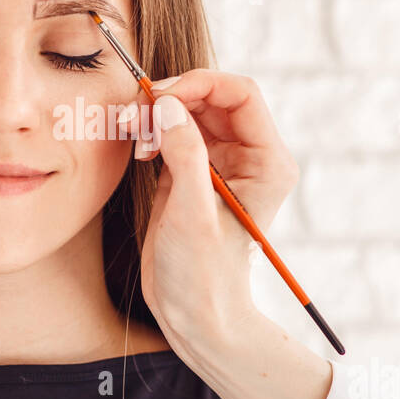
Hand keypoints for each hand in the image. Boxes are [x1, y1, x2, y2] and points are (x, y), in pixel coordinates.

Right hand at [115, 68, 300, 360]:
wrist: (195, 314)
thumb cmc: (203, 275)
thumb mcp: (192, 213)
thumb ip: (183, 154)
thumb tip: (166, 105)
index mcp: (267, 161)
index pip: (240, 95)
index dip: (199, 83)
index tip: (159, 95)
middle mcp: (248, 157)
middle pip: (212, 98)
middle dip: (173, 98)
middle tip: (135, 113)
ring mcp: (220, 164)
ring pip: (190, 112)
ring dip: (158, 114)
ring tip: (133, 132)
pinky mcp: (192, 173)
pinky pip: (173, 133)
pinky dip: (152, 132)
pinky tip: (138, 150)